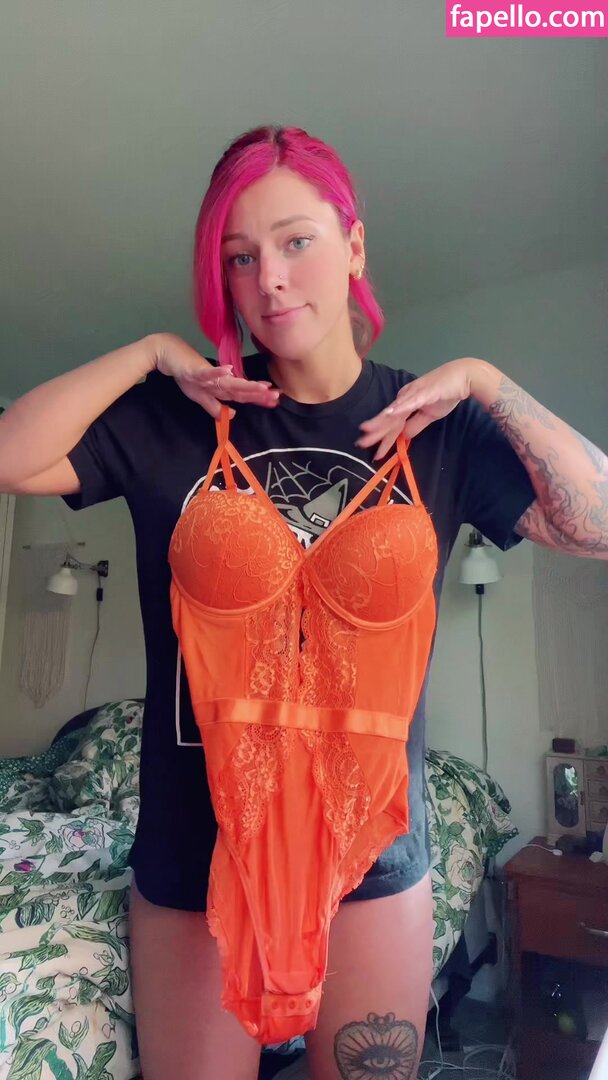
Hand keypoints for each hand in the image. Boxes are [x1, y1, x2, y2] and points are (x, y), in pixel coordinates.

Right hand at [147, 332, 279, 417]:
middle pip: (241, 389)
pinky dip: (218, 372)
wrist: (168, 354)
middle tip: (276, 395)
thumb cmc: (185, 374)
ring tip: (261, 387)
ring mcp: (208, 374)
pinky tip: (229, 371)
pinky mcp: (196, 369)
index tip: (275, 401)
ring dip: (245, 384)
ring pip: (229, 382)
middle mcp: (218, 380)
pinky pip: (208, 372)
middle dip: (258, 393)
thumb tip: (233, 415)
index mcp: (220, 387)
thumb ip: (215, 407)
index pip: (242, 395)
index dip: (258, 399)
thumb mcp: (200, 397)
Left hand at [357, 358, 478, 459]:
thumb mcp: (430, 415)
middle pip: (389, 418)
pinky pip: (410, 402)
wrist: (463, 377)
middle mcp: (405, 397)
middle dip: (375, 432)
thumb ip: (416, 425)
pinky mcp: (424, 392)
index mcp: (406, 403)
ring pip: (395, 411)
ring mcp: (413, 394)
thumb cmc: (446, 394)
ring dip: (381, 421)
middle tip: (360, 443)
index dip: (383, 438)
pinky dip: (399, 408)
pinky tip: (389, 413)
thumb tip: (404, 437)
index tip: (375, 453)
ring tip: (367, 430)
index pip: (392, 424)